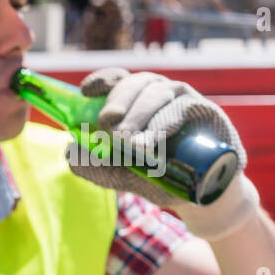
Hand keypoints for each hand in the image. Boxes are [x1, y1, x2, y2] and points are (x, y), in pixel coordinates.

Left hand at [68, 68, 258, 238]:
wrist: (199, 194)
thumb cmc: (157, 177)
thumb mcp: (119, 175)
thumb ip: (94, 166)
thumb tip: (69, 151)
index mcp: (135, 102)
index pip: (117, 80)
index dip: (102, 80)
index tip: (86, 91)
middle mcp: (157, 94)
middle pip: (135, 84)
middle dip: (118, 102)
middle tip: (106, 124)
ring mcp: (181, 99)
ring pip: (156, 94)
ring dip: (139, 115)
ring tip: (126, 142)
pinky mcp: (204, 109)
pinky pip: (181, 108)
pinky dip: (162, 123)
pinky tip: (150, 141)